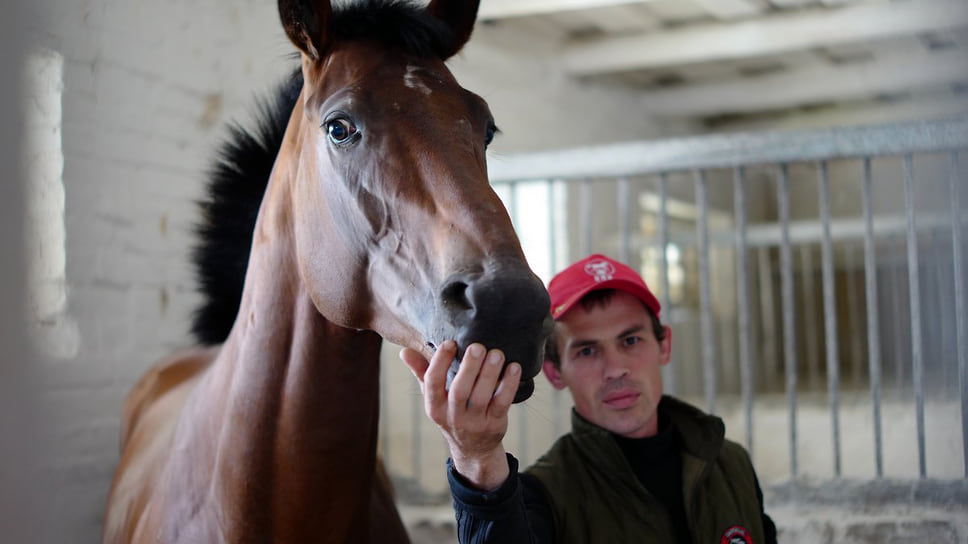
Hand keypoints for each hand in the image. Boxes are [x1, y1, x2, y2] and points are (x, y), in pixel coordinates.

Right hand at [400, 340, 520, 490]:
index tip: (450, 342)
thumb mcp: (434, 397)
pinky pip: (502, 403)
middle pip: (459, 391)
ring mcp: (475, 422)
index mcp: (435, 407)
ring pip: (482, 397)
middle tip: (478, 346)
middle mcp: (453, 416)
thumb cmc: (451, 412)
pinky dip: (509, 385)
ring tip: (496, 353)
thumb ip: (421, 372)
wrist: (473, 448)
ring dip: (490, 374)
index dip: (440, 363)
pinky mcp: (494, 424)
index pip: (433, 384)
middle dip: (469, 367)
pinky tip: (514, 368)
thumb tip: (404, 352)